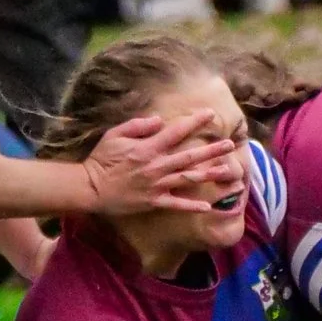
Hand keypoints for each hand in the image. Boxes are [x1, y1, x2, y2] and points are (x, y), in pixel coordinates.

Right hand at [82, 110, 237, 213]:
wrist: (90, 188)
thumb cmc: (101, 159)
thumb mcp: (114, 135)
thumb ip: (137, 126)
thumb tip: (159, 120)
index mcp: (148, 148)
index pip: (176, 132)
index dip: (194, 122)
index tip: (210, 114)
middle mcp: (156, 166)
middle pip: (190, 156)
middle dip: (212, 150)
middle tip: (230, 144)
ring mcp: (157, 185)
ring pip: (188, 178)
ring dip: (209, 174)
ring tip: (228, 171)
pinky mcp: (154, 201)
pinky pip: (176, 204)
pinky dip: (192, 206)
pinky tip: (208, 206)